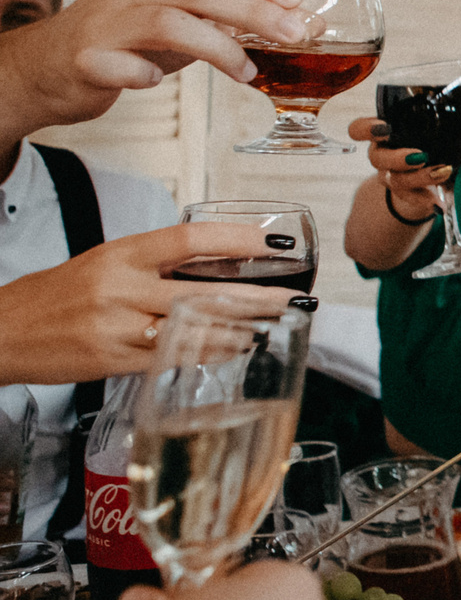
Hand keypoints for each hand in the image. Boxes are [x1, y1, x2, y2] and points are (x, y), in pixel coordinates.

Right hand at [0, 0, 303, 136]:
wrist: (46, 66)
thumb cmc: (125, 40)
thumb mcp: (178, 18)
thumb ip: (225, 18)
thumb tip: (297, 26)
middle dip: (254, 11)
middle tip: (294, 35)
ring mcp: (105, 21)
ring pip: (169, 21)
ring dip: (218, 48)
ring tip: (247, 71)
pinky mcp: (85, 58)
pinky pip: (123, 64)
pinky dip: (148, 74)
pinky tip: (159, 81)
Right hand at [0, 223, 292, 386]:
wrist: (4, 331)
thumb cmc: (58, 295)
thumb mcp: (105, 262)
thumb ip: (155, 262)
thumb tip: (216, 260)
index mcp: (121, 254)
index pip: (189, 239)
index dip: (237, 239)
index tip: (274, 243)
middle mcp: (122, 288)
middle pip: (204, 290)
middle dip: (257, 297)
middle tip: (293, 298)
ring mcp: (118, 327)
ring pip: (195, 327)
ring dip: (241, 330)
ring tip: (274, 327)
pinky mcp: (114, 361)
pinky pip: (173, 357)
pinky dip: (208, 353)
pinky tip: (234, 350)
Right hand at [348, 116, 453, 208]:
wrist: (434, 169)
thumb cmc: (434, 138)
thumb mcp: (438, 125)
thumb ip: (448, 115)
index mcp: (384, 132)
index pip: (359, 129)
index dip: (366, 129)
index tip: (384, 128)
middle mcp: (381, 153)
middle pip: (376, 158)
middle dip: (397, 158)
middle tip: (421, 156)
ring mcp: (389, 174)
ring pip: (394, 179)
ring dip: (419, 177)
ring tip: (443, 171)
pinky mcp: (403, 192)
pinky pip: (408, 198)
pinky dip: (425, 200)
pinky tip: (438, 203)